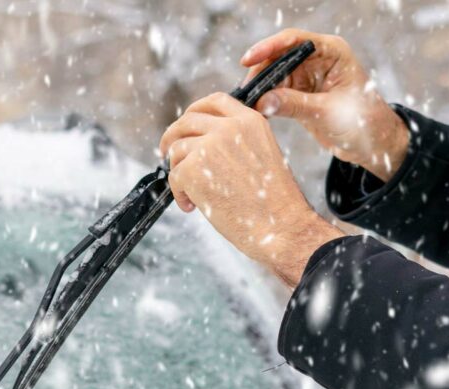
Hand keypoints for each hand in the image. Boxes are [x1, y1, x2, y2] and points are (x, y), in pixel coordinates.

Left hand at [159, 92, 343, 287]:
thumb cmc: (273, 202)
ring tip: (193, 195)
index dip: (195, 111)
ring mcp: (209, 146)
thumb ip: (236, 140)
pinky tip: (193, 206)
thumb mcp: (262, 154)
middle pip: (187, 121)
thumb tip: (200, 142)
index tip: (185, 125)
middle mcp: (229, 128)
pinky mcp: (193, 169)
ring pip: (176, 150)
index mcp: (250, 121)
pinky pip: (173, 175)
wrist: (281, 226)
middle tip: (167, 154)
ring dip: (178, 171)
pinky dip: (178, 193)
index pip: (215, 101)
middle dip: (172, 137)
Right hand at [242, 29, 407, 181]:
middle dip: (260, 74)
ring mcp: (308, 77)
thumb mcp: (327, 112)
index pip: (294, 41)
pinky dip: (265, 102)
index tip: (248, 60)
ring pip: (274, 77)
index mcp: (332, 52)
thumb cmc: (363, 121)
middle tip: (245, 94)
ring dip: (260, 90)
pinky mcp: (300, 95)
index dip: (269, 47)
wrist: (373, 143)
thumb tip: (262, 101)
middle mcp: (318, 59)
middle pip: (279, 58)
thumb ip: (294, 105)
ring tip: (248, 106)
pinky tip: (256, 112)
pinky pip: (276, 93)